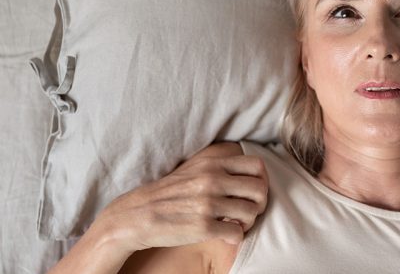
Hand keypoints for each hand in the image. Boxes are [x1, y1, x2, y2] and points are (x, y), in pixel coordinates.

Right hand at [92, 141, 267, 252]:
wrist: (138, 214)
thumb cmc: (171, 192)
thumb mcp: (195, 167)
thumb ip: (221, 165)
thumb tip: (254, 171)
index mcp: (213, 162)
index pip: (257, 166)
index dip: (260, 180)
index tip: (250, 192)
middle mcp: (213, 179)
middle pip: (260, 190)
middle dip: (259, 203)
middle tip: (247, 210)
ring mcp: (208, 203)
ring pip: (252, 212)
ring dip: (248, 222)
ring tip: (235, 223)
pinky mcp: (204, 227)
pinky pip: (238, 233)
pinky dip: (235, 236)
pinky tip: (225, 233)